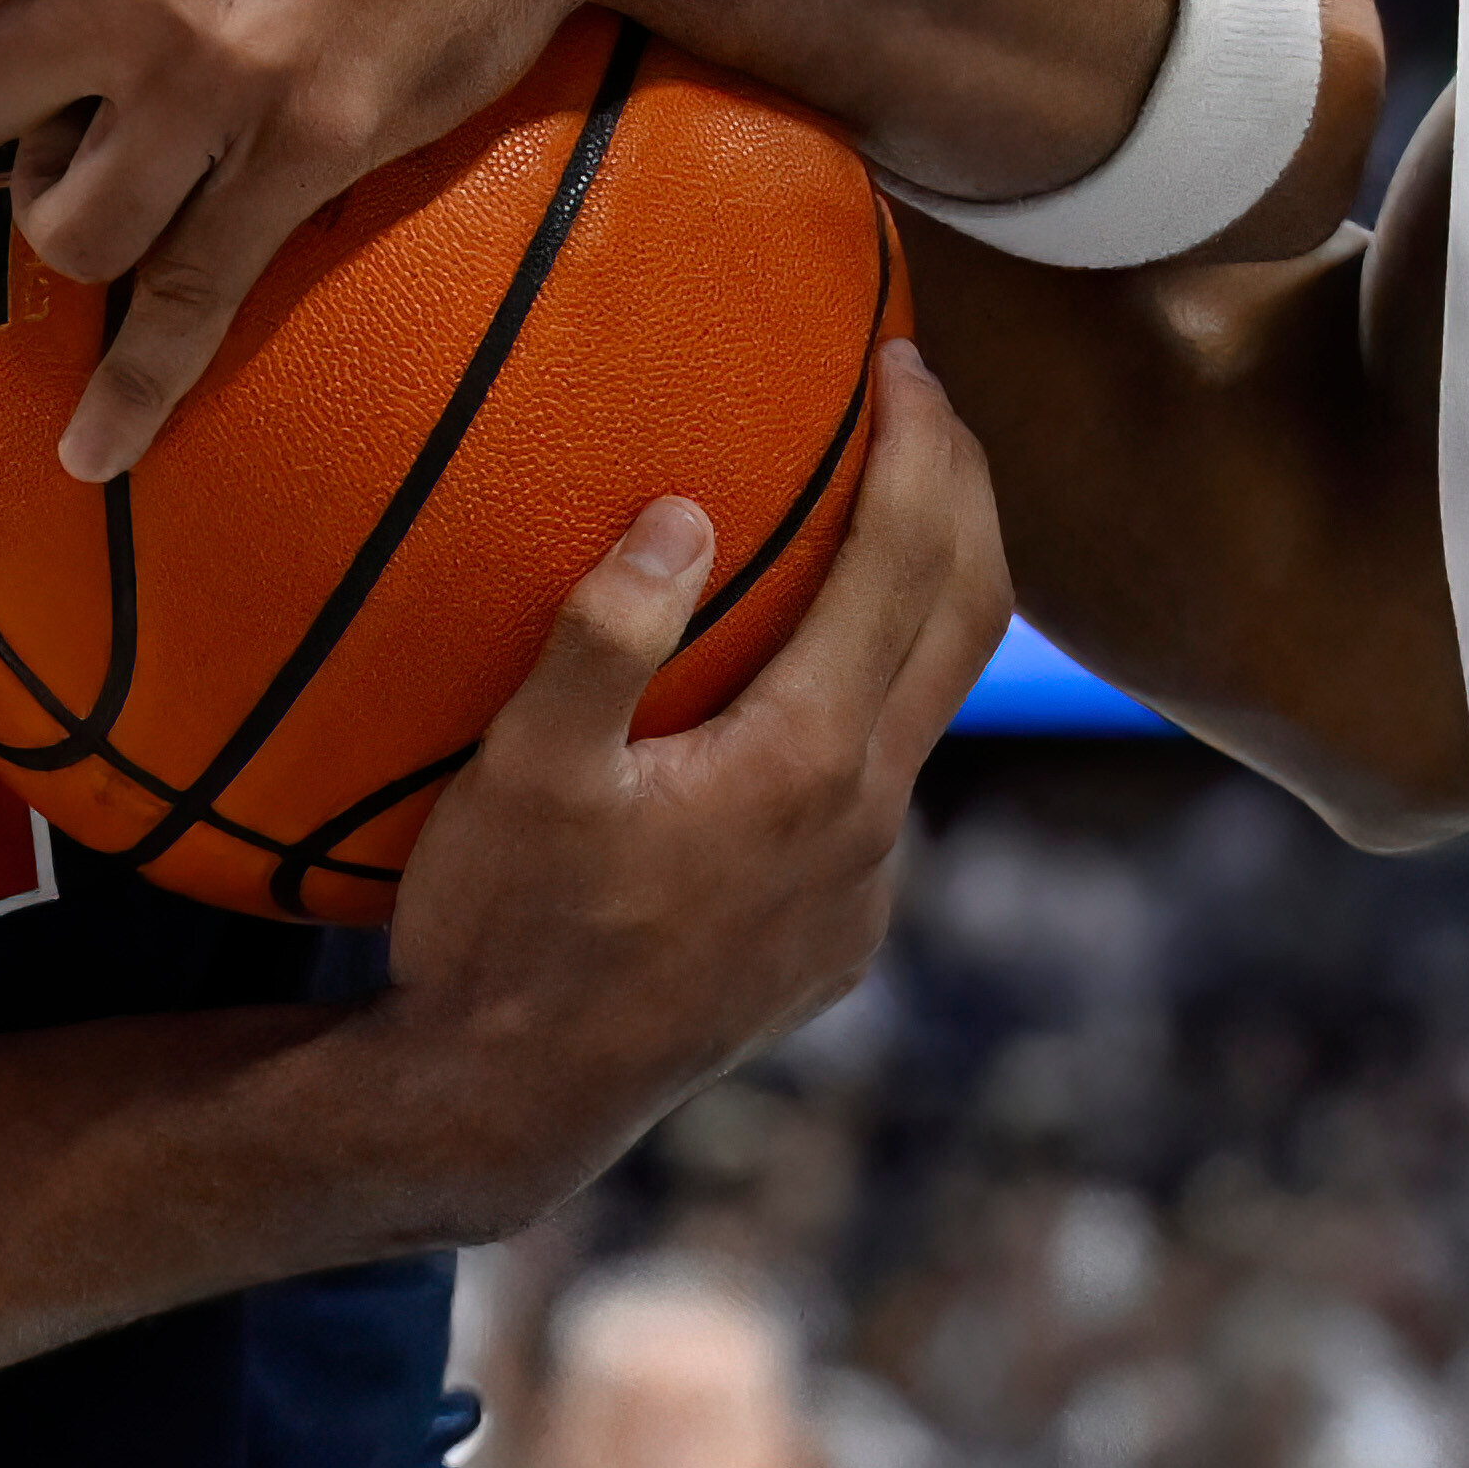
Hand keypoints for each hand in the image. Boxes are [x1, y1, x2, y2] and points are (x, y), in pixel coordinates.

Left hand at [0, 0, 692, 478]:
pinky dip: (134, 389)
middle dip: (24, 131)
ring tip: (145, 193)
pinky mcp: (304, 147)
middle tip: (98, 114)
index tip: (39, 53)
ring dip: (87, 226)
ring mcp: (209, 72)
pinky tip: (94, 450)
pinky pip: (188, 295)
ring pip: (63, 224)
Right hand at [354, 343, 1008, 1237]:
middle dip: (964, 490)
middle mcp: (866, 821)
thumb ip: (601, 638)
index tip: (903, 358)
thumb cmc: (499, 930)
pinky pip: (889, 785)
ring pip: (937, 704)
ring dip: (934, 591)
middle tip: (928, 397)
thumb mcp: (521, 775)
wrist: (507, 1109)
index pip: (906, 563)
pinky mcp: (840, 938)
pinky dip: (882, 690)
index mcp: (806, 761)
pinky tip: (814, 669)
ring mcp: (864, 887)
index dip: (919, 446)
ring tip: (890, 508)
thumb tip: (684, 515)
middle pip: (969, 617)